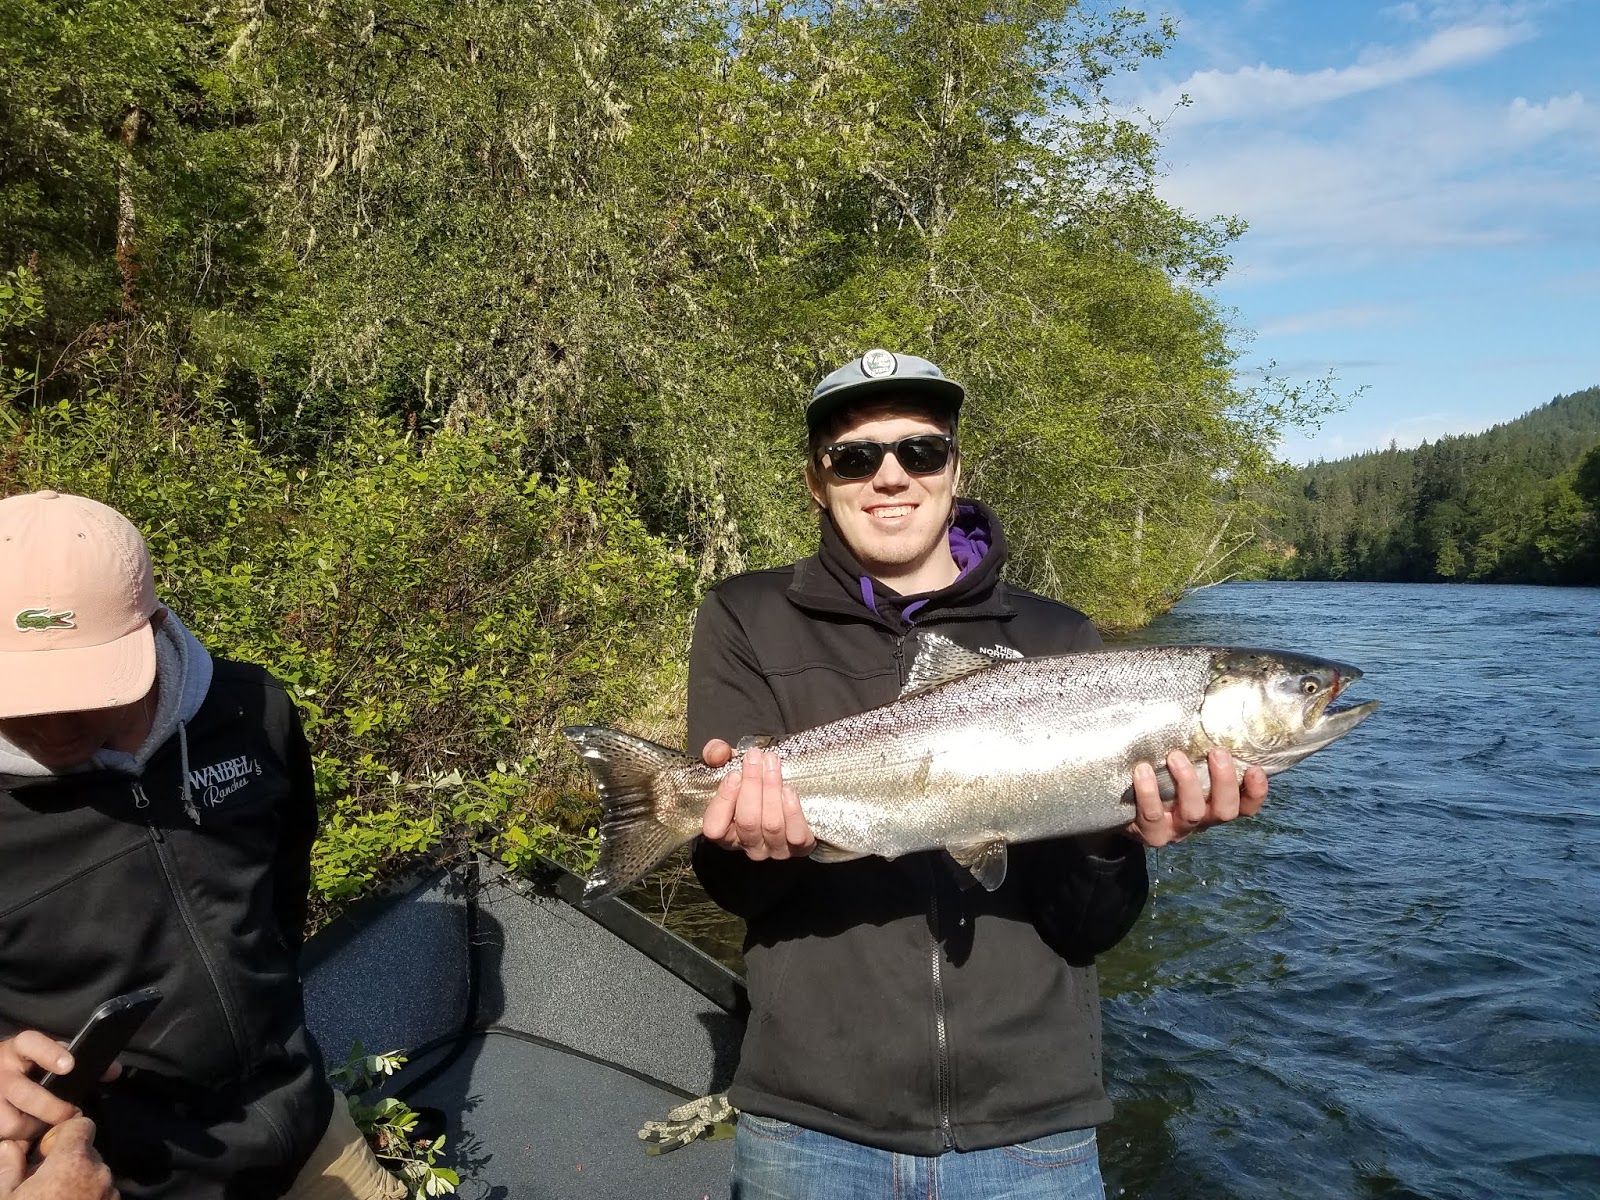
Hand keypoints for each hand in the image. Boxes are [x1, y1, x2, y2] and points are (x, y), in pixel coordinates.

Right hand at [0, 1034, 79, 1142]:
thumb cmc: (28, 1066)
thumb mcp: (49, 1055)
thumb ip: (79, 1060)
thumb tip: (113, 1071)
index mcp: (20, 1048)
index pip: (31, 1043)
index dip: (50, 1054)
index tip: (69, 1065)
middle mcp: (1, 1071)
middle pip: (24, 1093)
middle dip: (52, 1108)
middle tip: (71, 1114)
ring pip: (10, 1122)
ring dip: (32, 1129)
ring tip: (44, 1127)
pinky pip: (2, 1136)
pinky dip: (18, 1141)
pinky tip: (27, 1139)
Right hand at [0, 1117, 117, 1198]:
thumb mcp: (5, 1196)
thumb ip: (9, 1166)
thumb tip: (10, 1146)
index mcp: (73, 1161)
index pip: (82, 1125)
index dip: (64, 1133)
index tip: (48, 1151)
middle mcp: (99, 1173)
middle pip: (87, 1153)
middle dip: (69, 1162)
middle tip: (46, 1182)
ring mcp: (111, 1192)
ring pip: (95, 1174)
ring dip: (80, 1180)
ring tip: (56, 1196)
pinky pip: (103, 1192)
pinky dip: (89, 1195)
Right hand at [700, 741, 814, 860]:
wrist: (785, 794)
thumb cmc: (753, 783)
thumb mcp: (730, 765)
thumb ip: (716, 756)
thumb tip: (718, 753)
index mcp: (725, 832)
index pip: (715, 828)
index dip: (724, 801)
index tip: (734, 774)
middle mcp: (748, 845)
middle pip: (748, 822)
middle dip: (752, 785)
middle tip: (756, 758)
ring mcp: (774, 849)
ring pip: (772, 825)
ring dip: (772, 790)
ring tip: (773, 764)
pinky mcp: (799, 848)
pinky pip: (796, 834)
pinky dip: (793, 812)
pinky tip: (789, 790)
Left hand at [1126, 747, 1267, 847]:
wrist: (1125, 813)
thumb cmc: (1161, 781)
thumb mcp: (1185, 769)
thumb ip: (1198, 751)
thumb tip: (1205, 705)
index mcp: (1216, 805)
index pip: (1245, 805)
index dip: (1256, 792)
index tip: (1255, 768)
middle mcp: (1202, 820)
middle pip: (1226, 810)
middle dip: (1224, 780)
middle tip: (1217, 752)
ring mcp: (1177, 829)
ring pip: (1193, 813)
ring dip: (1188, 783)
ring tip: (1175, 756)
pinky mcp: (1152, 833)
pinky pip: (1152, 814)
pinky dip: (1149, 792)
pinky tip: (1143, 770)